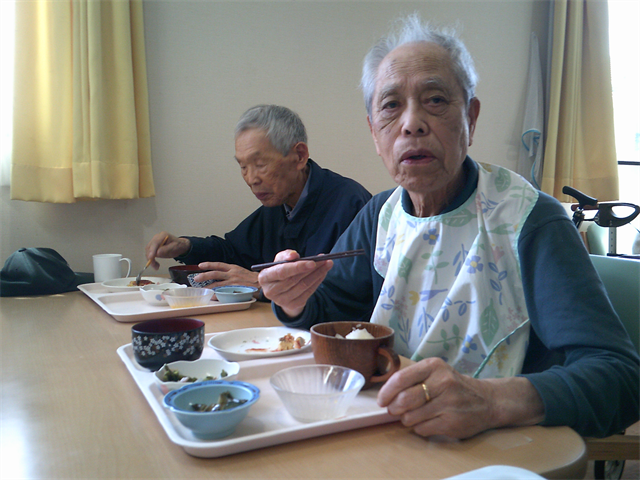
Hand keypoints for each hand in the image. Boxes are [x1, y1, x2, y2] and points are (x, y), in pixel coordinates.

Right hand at [145, 232, 190, 268]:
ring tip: (156, 266)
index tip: (150, 258)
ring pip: (148, 251)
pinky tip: (156, 264)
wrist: (180, 246)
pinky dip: (151, 260)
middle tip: (155, 265)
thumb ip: (166, 250)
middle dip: (150, 257)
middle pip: (149, 247)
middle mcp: (156, 238)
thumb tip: (157, 253)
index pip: (155, 243)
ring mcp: (154, 242)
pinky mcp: (153, 247)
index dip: (152, 250)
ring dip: (150, 259)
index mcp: (162, 236)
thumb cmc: (178, 246)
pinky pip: (150, 253)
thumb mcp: (175, 247)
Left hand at [193, 262, 258, 289]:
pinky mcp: (234, 289)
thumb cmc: (252, 279)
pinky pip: (222, 292)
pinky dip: (216, 294)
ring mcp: (232, 282)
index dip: (208, 264)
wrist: (261, 283)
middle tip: (196, 278)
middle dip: (204, 275)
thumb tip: (222, 274)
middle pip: (214, 273)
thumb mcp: (241, 271)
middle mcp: (232, 273)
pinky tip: (211, 296)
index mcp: (233, 268)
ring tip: (201, 289)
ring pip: (216, 283)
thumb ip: (232, 272)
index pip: (218, 265)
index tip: (200, 265)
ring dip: (208, 286)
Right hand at [257, 250, 332, 316]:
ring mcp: (281, 301)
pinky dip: (317, 282)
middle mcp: (270, 291)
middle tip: (324, 260)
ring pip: (303, 286)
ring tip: (327, 264)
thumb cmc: (280, 270)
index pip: (282, 272)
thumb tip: (294, 255)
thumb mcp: (279, 260)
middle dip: (311, 269)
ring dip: (318, 274)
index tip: (312, 262)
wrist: (281, 289)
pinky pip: (308, 292)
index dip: (297, 267)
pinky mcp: (292, 305)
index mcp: (264, 278)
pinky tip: (323, 273)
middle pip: (294, 279)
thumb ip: (286, 255)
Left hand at [377, 358, 544, 438]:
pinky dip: (419, 428)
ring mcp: (448, 403)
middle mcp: (442, 382)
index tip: (381, 400)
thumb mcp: (436, 372)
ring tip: (415, 415)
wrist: (487, 401)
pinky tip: (428, 421)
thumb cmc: (454, 385)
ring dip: (407, 419)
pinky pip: (422, 429)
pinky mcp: (452, 422)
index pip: (401, 379)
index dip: (386, 392)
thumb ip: (413, 379)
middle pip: (404, 400)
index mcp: (434, 366)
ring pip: (410, 417)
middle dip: (395, 408)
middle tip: (396, 410)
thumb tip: (386, 395)